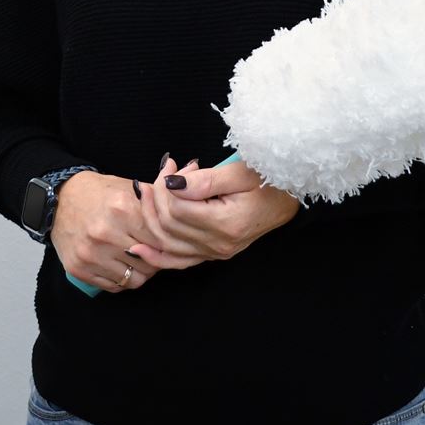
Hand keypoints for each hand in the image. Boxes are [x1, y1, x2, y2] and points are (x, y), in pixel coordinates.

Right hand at [50, 171, 162, 292]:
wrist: (59, 199)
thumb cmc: (98, 193)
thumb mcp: (128, 188)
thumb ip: (156, 199)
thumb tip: (181, 204)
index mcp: (122, 209)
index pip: (160, 239)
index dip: (168, 243)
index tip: (168, 243)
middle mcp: (105, 233)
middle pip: (150, 262)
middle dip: (157, 259)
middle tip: (155, 253)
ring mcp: (91, 253)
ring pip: (134, 279)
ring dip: (140, 272)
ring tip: (138, 260)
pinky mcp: (79, 268)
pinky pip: (114, 286)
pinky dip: (122, 279)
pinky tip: (122, 266)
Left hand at [128, 154, 303, 271]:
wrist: (288, 198)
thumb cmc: (268, 180)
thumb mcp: (239, 173)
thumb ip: (204, 180)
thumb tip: (172, 184)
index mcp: (226, 223)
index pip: (177, 208)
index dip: (166, 184)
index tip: (174, 163)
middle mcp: (219, 245)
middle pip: (168, 225)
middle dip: (157, 195)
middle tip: (165, 170)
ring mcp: (215, 253)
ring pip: (167, 243)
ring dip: (151, 216)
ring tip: (151, 190)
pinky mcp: (213, 254)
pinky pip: (178, 261)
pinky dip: (156, 255)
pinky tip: (137, 248)